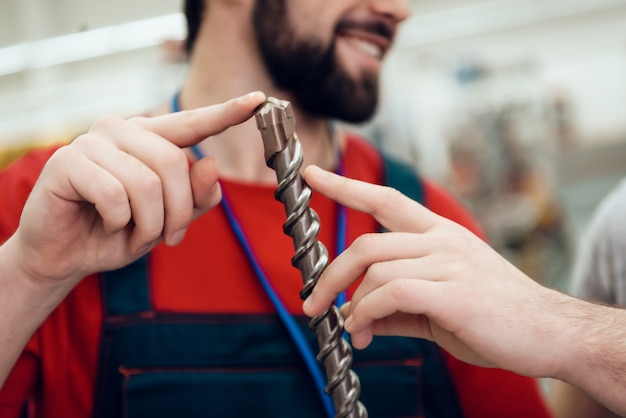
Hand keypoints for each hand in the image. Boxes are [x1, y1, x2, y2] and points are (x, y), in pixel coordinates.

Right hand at [9, 91, 265, 290]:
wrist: (66, 254)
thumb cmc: (118, 231)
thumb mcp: (169, 220)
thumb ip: (196, 196)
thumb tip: (210, 164)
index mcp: (149, 138)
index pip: (192, 122)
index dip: (226, 113)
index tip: (258, 100)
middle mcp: (122, 130)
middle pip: (174, 163)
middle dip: (178, 212)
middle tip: (169, 237)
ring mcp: (93, 141)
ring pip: (147, 183)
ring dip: (149, 224)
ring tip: (134, 234)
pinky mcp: (67, 160)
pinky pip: (114, 196)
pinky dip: (118, 223)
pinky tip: (106, 224)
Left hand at [302, 165, 572, 378]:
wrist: (549, 334)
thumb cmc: (495, 317)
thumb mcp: (438, 306)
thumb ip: (395, 306)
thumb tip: (354, 316)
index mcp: (439, 234)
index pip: (385, 198)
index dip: (344, 185)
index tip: (313, 174)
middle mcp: (441, 240)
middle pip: (366, 242)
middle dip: (330, 274)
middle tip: (312, 303)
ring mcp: (449, 262)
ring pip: (375, 270)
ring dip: (351, 303)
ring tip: (351, 330)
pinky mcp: (453, 292)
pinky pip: (390, 294)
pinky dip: (366, 313)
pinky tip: (364, 331)